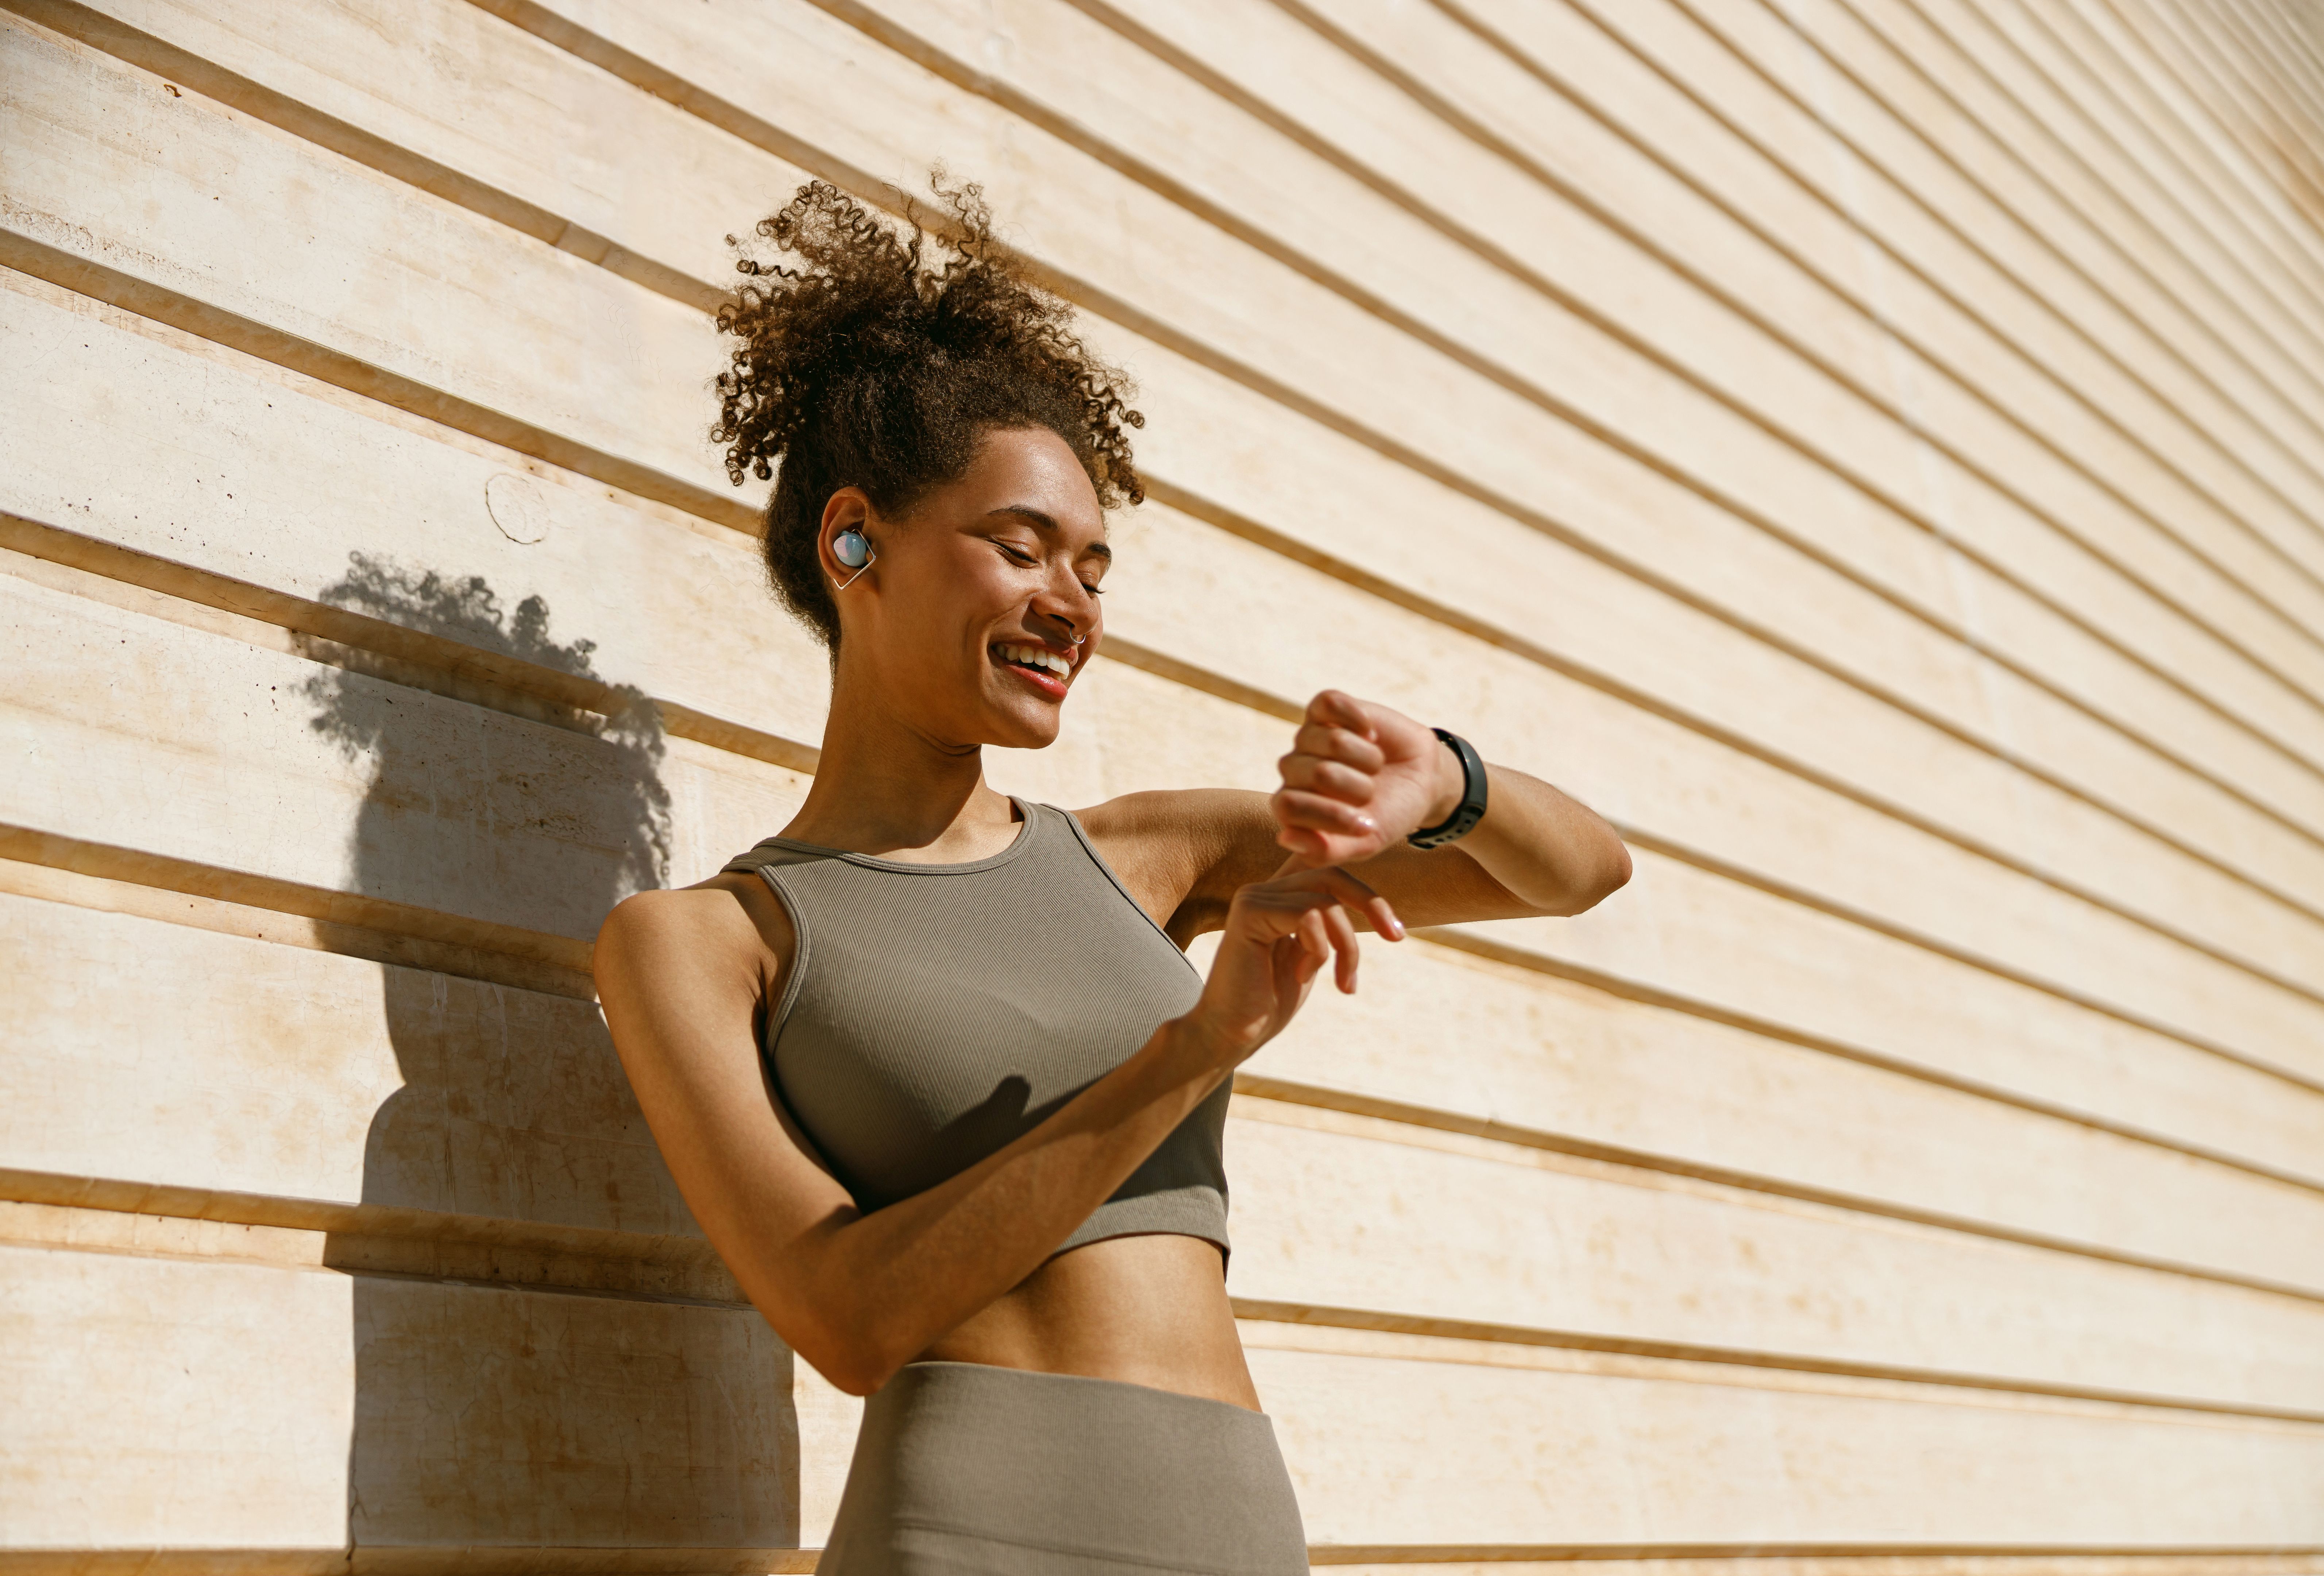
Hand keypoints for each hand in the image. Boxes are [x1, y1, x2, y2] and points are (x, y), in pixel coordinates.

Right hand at [1177, 864, 1404, 1067]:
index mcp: (1278, 897)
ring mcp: (1254, 898)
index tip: (1395, 932)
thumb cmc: (1269, 1003)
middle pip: (1332, 875)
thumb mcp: (1311, 958)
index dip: (1365, 893)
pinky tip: (1301, 975)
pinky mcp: (1249, 913)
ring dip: (1346, 946)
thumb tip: (1375, 907)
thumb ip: (1329, 928)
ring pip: (1326, 901)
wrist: (1230, 1035)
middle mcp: (1263, 890)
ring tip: (1343, 982)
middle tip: (1396, 937)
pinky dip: (1319, 950)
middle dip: (1372, 904)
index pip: (1328, 873)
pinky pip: (1308, 915)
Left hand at [1273, 690, 1460, 867]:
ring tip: (1374, 765)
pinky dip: (1359, 720)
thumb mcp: (1364, 843)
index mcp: (1292, 807)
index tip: (1367, 823)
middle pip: (1317, 772)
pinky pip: (1331, 703)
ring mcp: (1307, 737)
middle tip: (1372, 791)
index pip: (1288, 807)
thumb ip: (1324, 852)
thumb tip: (1285, 838)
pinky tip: (1370, 733)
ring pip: (1334, 740)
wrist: (1419, 780)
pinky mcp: (1324, 709)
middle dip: (1357, 786)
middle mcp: (1293, 770)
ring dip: (1367, 757)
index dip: (1331, 815)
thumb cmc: (1386, 815)